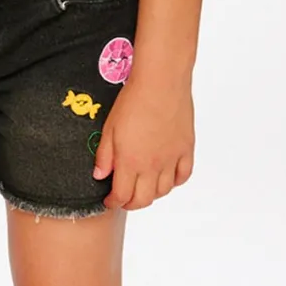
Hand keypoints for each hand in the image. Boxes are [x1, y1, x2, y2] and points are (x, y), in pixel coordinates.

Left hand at [92, 71, 194, 210]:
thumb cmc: (133, 100)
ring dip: (152, 194)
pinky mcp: (186, 149)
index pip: (122, 195)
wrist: (161, 82)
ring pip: (164, 191)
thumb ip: (104, 155)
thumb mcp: (109, 128)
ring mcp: (171, 159)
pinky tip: (166, 177)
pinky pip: (183, 176)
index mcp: (130, 161)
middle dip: (131, 203)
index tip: (109, 200)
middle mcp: (152, 165)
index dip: (113, 202)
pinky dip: (174, 182)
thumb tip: (99, 175)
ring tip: (143, 187)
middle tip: (124, 198)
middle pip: (143, 200)